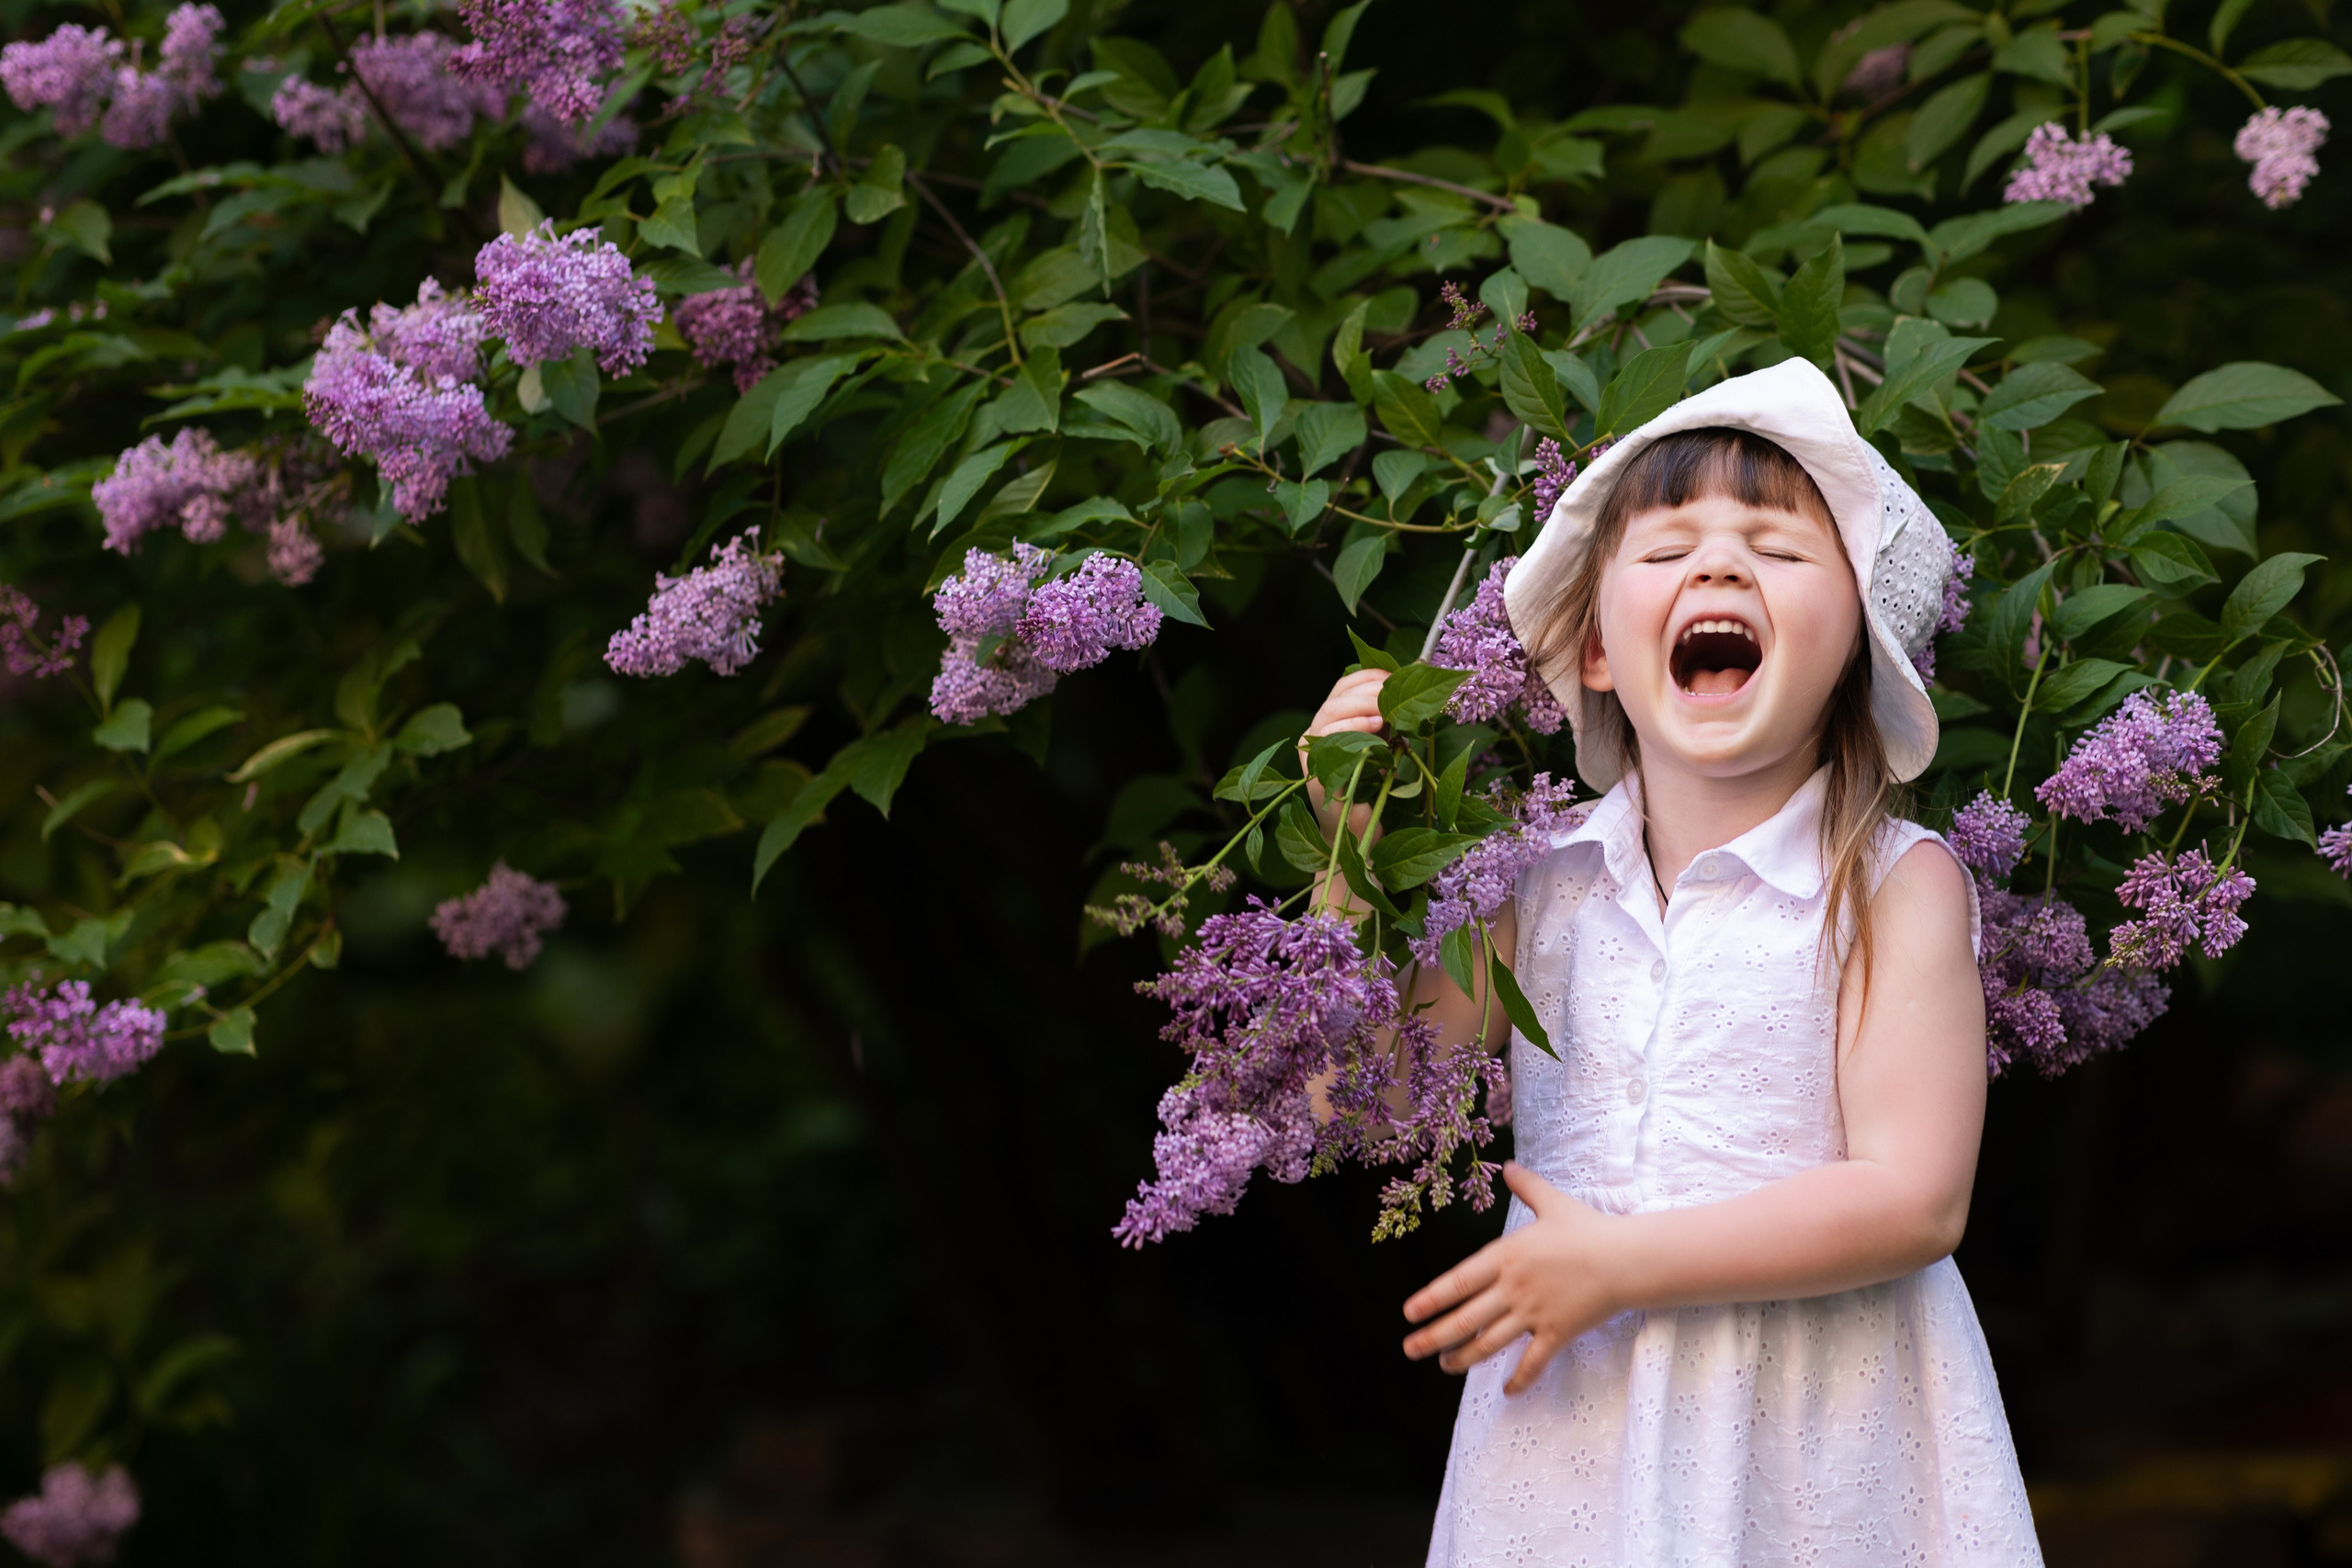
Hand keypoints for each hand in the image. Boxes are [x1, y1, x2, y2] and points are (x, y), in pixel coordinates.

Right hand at [1303, 667, 1387, 836]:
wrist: (1360, 831)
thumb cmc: (1373, 788)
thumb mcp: (1383, 743)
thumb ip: (1387, 718)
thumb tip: (1411, 685)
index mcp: (1330, 723)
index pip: (1343, 687)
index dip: (1368, 677)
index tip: (1395, 677)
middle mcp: (1316, 735)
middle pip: (1336, 697)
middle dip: (1369, 690)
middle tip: (1395, 696)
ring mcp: (1312, 754)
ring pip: (1329, 712)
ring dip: (1362, 706)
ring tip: (1386, 712)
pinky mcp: (1315, 771)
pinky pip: (1329, 740)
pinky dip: (1353, 727)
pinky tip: (1375, 728)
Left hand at [1401, 1162, 1620, 1394]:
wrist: (1625, 1259)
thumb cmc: (1588, 1229)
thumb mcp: (1552, 1202)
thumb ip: (1526, 1186)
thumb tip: (1508, 1166)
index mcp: (1506, 1256)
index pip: (1458, 1281)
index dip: (1431, 1299)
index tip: (1409, 1313)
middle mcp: (1513, 1288)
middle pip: (1465, 1319)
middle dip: (1434, 1337)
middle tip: (1410, 1349)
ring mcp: (1534, 1313)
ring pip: (1490, 1343)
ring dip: (1463, 1358)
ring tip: (1444, 1366)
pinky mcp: (1557, 1333)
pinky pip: (1533, 1362)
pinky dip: (1519, 1379)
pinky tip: (1506, 1392)